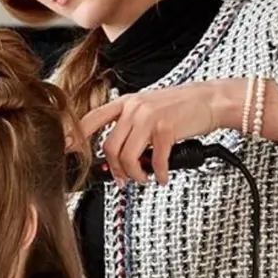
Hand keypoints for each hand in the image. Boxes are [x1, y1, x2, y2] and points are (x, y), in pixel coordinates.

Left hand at [79, 80, 238, 184]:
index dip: (76, 135)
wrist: (210, 100)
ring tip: (144, 178)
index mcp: (125, 103)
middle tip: (125, 178)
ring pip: (127, 156)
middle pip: (109, 146)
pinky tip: (161, 176)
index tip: (67, 148)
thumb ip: (130, 127)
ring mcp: (149, 117)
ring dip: (135, 174)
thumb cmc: (180, 108)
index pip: (91, 118)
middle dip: (115, 168)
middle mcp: (134, 108)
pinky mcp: (166, 129)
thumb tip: (117, 158)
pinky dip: (158, 174)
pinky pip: (155, 161)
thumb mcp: (148, 109)